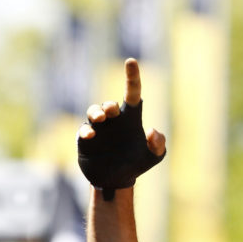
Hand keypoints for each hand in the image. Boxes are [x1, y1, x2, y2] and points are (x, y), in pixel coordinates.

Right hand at [77, 58, 165, 198]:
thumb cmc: (136, 164)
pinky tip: (91, 135)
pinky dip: (87, 130)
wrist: (116, 180)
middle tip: (112, 111)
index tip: (131, 61)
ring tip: (100, 118)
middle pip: (109, 105)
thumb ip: (159, 145)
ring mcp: (98, 128)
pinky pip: (84, 130)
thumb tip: (152, 132)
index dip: (132, 77)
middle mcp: (113, 120)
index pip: (132, 93)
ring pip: (94, 112)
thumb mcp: (154, 157)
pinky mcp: (85, 139)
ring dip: (96, 112)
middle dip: (109, 106)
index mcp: (131, 118)